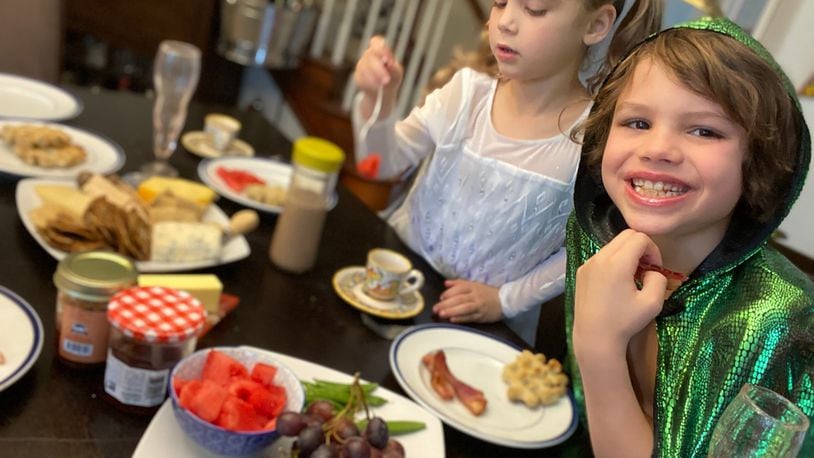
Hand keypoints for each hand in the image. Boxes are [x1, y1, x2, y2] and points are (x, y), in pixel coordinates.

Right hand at [354, 36, 402, 116]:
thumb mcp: (397, 73)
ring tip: (383, 84)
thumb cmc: (392, 78)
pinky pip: (361, 78)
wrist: (383, 92)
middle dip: (378, 68)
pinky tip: (376, 88)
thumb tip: (390, 64)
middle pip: (370, 56)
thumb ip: (394, 68)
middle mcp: (368, 55)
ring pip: (364, 68)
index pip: (376, 42)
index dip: (381, 49)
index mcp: (379, 50)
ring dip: (374, 77)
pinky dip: (370, 84)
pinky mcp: (358, 76)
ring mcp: (361, 65)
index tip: (388, 59)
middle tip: (386, 79)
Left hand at [432, 279, 501, 322]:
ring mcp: (479, 306)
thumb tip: (445, 283)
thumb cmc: (487, 293)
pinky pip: (470, 317)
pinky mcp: (481, 316)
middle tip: (435, 308)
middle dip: (446, 304)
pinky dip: (461, 318)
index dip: (448, 293)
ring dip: (452, 311)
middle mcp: (475, 296)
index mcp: (473, 287)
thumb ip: (459, 283)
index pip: (459, 288)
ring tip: (441, 314)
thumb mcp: (474, 285)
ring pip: (464, 308)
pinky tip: (452, 320)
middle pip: (459, 299)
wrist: (505, 301)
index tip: (440, 297)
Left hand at [573, 229, 666, 356]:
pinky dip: (613, 261)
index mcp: (617, 263)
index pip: (640, 238)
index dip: (653, 250)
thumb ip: (658, 279)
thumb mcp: (652, 303)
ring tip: (632, 276)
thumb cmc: (624, 323)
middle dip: (641, 248)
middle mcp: (599, 258)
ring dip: (627, 254)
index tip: (655, 268)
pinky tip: (617, 282)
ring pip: (613, 245)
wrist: (594, 337)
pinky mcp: (581, 271)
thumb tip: (651, 270)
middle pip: (625, 236)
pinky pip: (601, 256)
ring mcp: (587, 264)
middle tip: (646, 269)